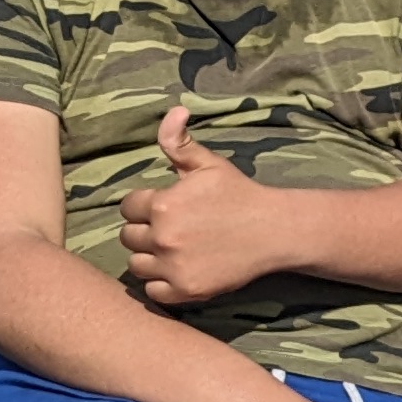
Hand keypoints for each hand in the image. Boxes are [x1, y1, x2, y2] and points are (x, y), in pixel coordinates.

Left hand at [119, 105, 282, 306]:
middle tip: (170, 229)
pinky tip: (179, 269)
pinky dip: (162, 282)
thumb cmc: (239, 194)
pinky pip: (153, 290)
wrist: (274, 231)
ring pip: (137, 265)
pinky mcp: (185, 290)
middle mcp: (163, 237)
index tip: (163, 208)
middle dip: (144, 231)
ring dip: (149, 258)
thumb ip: (179, 141)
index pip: (127, 207)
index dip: (143, 206)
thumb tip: (173, 111)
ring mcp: (173, 267)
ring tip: (171, 250)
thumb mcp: (209, 164)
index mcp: (162, 205)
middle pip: (128, 237)